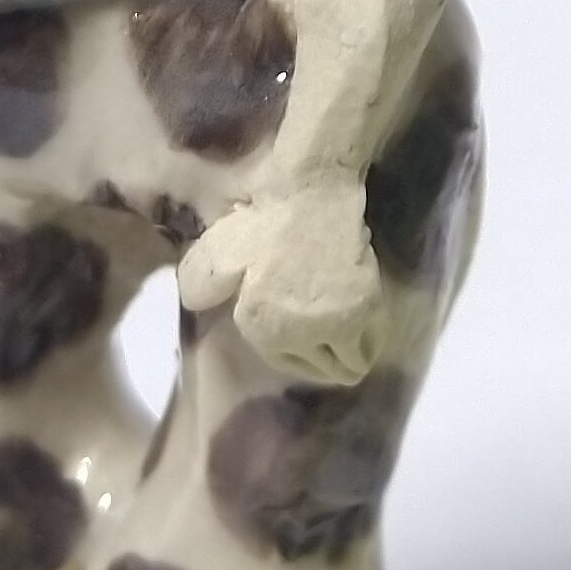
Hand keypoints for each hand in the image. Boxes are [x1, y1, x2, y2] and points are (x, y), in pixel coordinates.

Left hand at [179, 179, 382, 384]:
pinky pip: (374, 341)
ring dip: (351, 357)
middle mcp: (298, 337)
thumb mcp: (216, 254)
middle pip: (324, 370)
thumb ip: (201, 287)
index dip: (299, 357)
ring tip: (353, 341)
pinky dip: (373, 339)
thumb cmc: (263, 223)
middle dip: (327, 363)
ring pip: (351, 364)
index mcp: (260, 327)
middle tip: (332, 345)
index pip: (287, 363)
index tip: (309, 348)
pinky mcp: (367, 310)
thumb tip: (197, 307)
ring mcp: (335, 327)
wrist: (312, 200)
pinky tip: (368, 328)